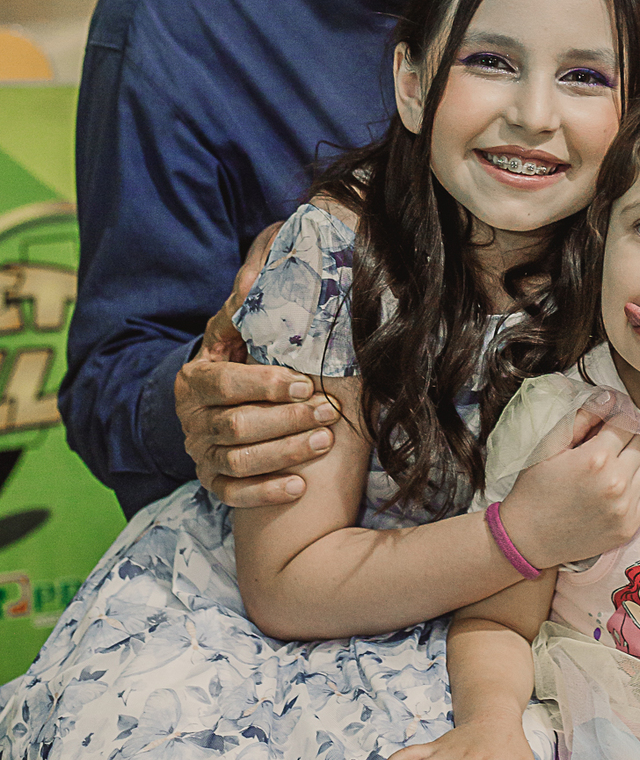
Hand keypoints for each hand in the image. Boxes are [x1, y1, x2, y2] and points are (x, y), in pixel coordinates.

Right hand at [175, 223, 336, 507]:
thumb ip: (253, 287)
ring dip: (284, 452)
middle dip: (285, 420)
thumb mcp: (245, 315)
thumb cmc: (249, 346)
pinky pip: (233, 494)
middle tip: (327, 412)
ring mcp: (200, 451)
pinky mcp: (213, 480)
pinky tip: (300, 486)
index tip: (302, 383)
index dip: (264, 385)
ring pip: (238, 461)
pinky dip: (266, 493)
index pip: (226, 384)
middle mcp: (191, 417)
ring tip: (324, 441)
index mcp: (195, 375)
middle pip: (235, 426)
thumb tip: (263, 265)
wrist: (231, 389)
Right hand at [501, 409, 639, 567]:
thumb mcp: (550, 446)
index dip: (615, 419)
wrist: (528, 538)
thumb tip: (609, 397)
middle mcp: (617, 484)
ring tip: (609, 468)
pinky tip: (612, 489)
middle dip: (626, 438)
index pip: (627, 422)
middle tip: (606, 445)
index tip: (605, 425)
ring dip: (633, 462)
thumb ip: (582, 418)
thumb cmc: (535, 488)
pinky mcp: (629, 527)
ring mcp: (625, 508)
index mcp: (597, 458)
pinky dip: (635, 487)